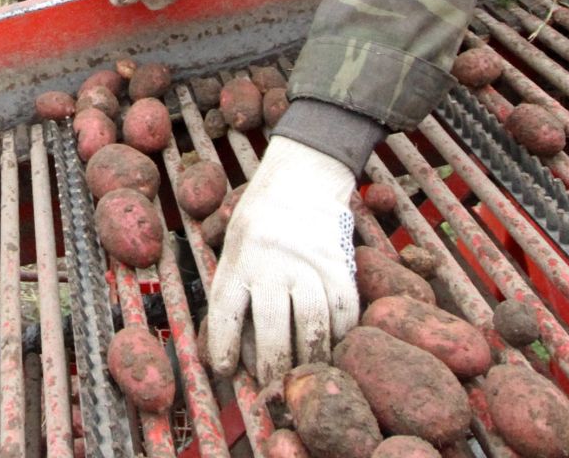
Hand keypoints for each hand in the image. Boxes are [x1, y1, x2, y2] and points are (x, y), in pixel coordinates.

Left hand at [205, 138, 358, 384]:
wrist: (302, 178)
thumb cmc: (260, 218)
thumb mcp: (232, 244)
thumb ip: (234, 289)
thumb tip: (236, 348)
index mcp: (239, 259)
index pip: (226, 314)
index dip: (224, 348)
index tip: (225, 370)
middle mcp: (272, 262)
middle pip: (274, 330)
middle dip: (274, 369)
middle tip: (274, 389)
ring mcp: (308, 263)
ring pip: (313, 326)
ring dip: (311, 359)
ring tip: (306, 375)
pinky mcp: (339, 264)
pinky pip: (344, 311)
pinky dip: (342, 335)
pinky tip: (335, 347)